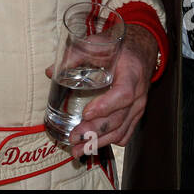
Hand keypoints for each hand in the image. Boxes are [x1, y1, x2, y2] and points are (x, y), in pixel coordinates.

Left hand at [51, 27, 156, 159]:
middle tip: (74, 138)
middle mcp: (139, 94)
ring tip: (78, 150)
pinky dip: (109, 142)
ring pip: (122, 130)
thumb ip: (75, 55)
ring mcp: (139, 107)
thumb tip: (50, 72)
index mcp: (132, 73)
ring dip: (99, 142)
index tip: (86, 113)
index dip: (106, 106)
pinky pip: (125, 133)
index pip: (123, 94)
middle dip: (94, 131)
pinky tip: (93, 146)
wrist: (143, 50)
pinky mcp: (135, 115)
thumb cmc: (120, 47)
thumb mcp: (99, 43)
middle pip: (119, 118)